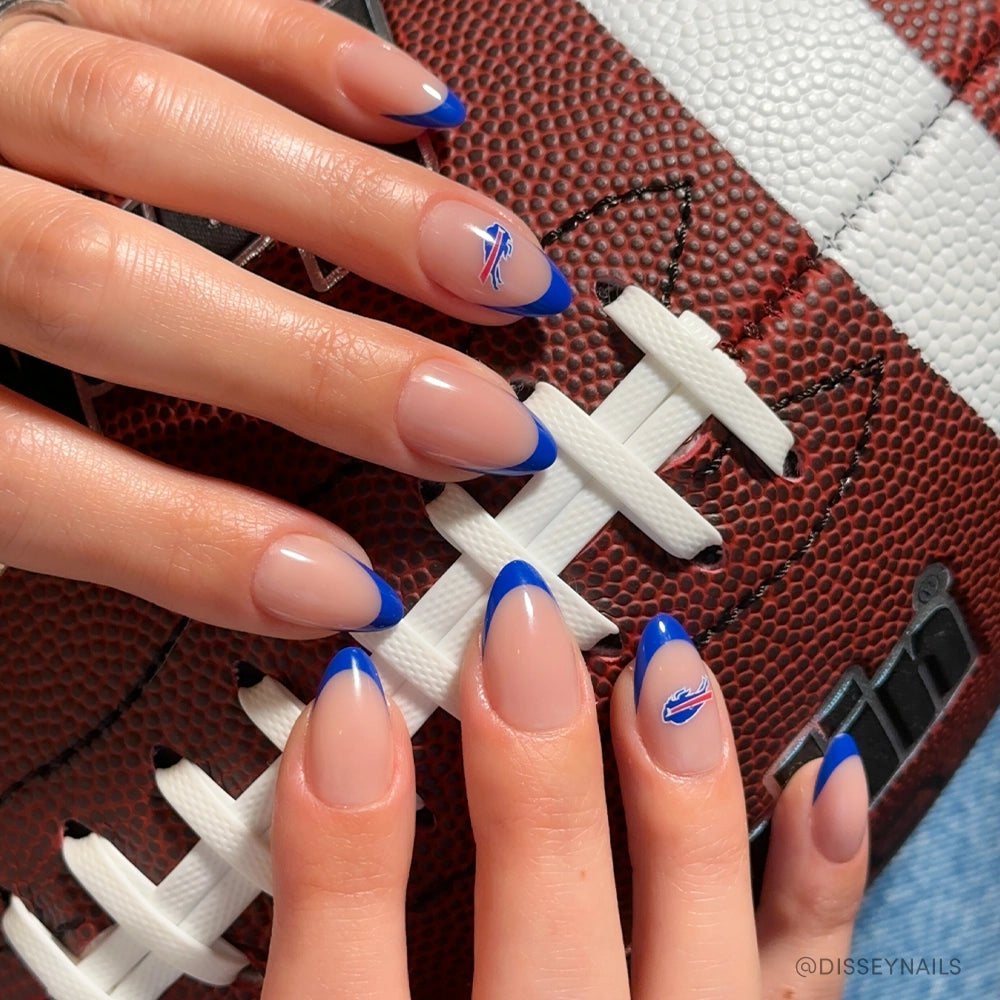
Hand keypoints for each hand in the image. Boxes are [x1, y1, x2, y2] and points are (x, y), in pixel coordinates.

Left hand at [0, 0, 566, 635]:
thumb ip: (48, 516)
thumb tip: (255, 576)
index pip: (19, 475)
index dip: (192, 541)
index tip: (338, 583)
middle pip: (99, 276)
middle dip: (314, 362)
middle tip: (469, 419)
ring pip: (148, 113)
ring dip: (350, 203)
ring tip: (490, 265)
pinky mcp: (19, 14)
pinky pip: (156, 0)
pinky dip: (292, 47)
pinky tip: (404, 101)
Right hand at [263, 561, 868, 999]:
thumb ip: (299, 973)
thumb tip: (238, 868)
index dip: (341, 843)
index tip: (349, 699)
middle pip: (546, 967)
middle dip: (538, 783)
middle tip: (522, 639)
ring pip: (705, 968)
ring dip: (685, 809)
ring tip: (666, 674)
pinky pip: (803, 995)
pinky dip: (818, 890)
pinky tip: (821, 781)